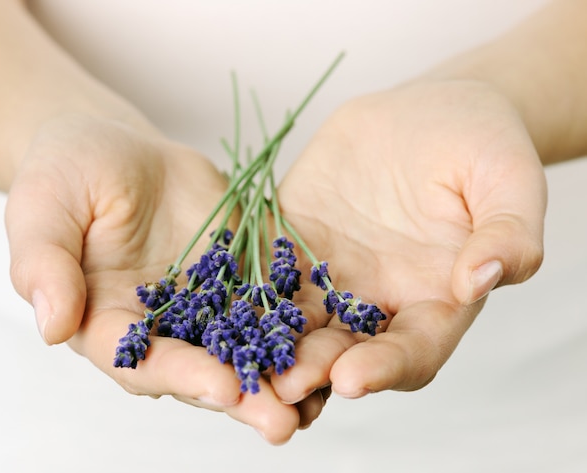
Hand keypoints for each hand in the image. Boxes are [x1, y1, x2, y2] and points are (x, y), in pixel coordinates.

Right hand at [4, 114, 314, 443]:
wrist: (116, 149)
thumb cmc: (68, 174)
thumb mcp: (44, 207)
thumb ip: (44, 263)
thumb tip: (51, 325)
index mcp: (107, 322)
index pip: (141, 360)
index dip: (180, 375)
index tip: (220, 388)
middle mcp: (160, 325)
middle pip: (201, 368)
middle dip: (241, 396)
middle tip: (282, 422)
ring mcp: (204, 303)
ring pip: (243, 346)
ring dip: (279, 375)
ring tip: (320, 398)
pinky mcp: (238, 277)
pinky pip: (269, 305)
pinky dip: (298, 327)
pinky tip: (334, 343)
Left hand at [273, 80, 545, 400]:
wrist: (429, 115)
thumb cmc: (481, 147)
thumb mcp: (508, 182)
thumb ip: (507, 234)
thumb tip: (482, 277)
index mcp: (435, 300)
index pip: (413, 349)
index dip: (386, 367)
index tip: (353, 378)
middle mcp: (379, 299)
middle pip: (347, 349)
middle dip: (316, 369)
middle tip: (285, 385)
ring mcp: (333, 274)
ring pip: (299, 322)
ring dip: (272, 346)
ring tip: (244, 362)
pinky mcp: (295, 243)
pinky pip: (267, 271)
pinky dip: (244, 292)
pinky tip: (216, 304)